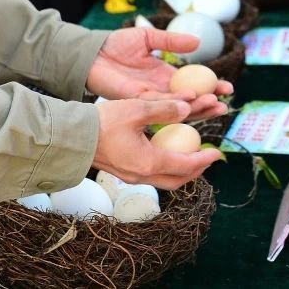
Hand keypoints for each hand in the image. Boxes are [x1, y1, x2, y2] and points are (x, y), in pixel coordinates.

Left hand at [86, 27, 233, 120]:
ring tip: (215, 104)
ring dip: (197, 106)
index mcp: (166, 75)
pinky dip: (177, 101)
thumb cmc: (117, 44)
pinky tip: (191, 97)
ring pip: (178, 106)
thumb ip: (171, 41)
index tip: (227, 88)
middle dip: (209, 103)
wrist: (93, 53)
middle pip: (190, 101)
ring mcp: (150, 96)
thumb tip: (198, 42)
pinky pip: (161, 103)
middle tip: (226, 102)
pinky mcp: (138, 99)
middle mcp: (161, 88)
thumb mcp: (149, 37)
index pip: (194, 84)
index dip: (210, 87)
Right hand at [93, 98, 223, 188]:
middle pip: (178, 180)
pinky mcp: (123, 172)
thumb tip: (189, 108)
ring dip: (181, 170)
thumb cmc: (102, 122)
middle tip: (207, 157)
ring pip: (165, 180)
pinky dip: (166, 167)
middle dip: (196, 170)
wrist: (71, 137)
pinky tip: (166, 151)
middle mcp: (142, 175)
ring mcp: (131, 177)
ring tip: (190, 154)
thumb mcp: (136, 108)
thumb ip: (164, 109)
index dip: (204, 159)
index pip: (186, 166)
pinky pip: (152, 175)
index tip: (217, 153)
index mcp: (149, 162)